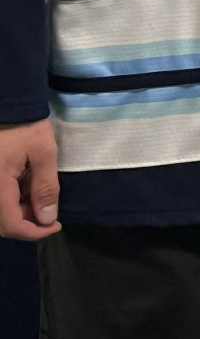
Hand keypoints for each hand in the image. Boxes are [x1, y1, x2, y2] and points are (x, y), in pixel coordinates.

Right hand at [0, 119, 58, 239]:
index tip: (55, 226)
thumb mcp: (43, 153)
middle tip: (49, 210)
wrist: (6, 106)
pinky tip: (25, 188)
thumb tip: (47, 218)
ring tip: (39, 196)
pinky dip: (11, 201)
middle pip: (2, 223)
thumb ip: (45, 187)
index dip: (34, 232)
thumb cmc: (24, 126)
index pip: (10, 225)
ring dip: (19, 212)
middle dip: (28, 222)